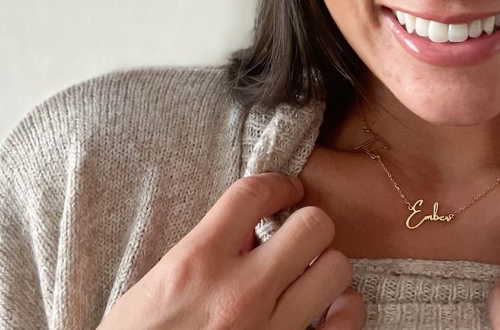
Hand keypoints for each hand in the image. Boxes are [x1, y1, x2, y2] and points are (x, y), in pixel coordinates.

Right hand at [98, 173, 364, 328]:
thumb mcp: (151, 293)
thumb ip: (199, 255)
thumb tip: (245, 231)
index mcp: (194, 266)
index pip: (253, 194)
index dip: (278, 184)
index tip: (285, 191)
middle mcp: (238, 294)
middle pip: (312, 224)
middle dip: (308, 226)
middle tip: (297, 239)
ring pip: (337, 268)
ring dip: (327, 268)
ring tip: (310, 276)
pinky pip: (347, 322)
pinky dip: (346, 311)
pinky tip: (328, 310)